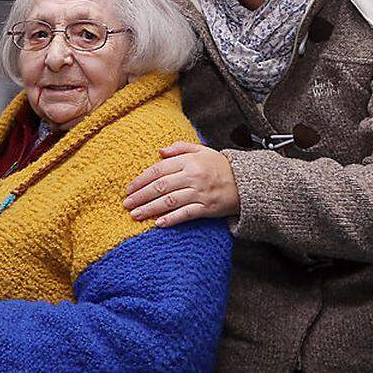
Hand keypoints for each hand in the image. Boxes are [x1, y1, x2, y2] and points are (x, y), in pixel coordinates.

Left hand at [123, 141, 239, 226]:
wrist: (246, 182)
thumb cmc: (220, 165)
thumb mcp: (201, 150)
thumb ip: (179, 148)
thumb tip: (159, 151)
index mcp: (188, 161)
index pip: (158, 170)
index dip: (141, 180)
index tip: (129, 189)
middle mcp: (192, 176)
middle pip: (160, 187)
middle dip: (141, 196)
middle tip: (126, 204)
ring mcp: (199, 193)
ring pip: (169, 201)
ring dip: (150, 209)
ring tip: (136, 214)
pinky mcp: (207, 208)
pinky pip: (186, 214)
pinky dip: (171, 219)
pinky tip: (158, 223)